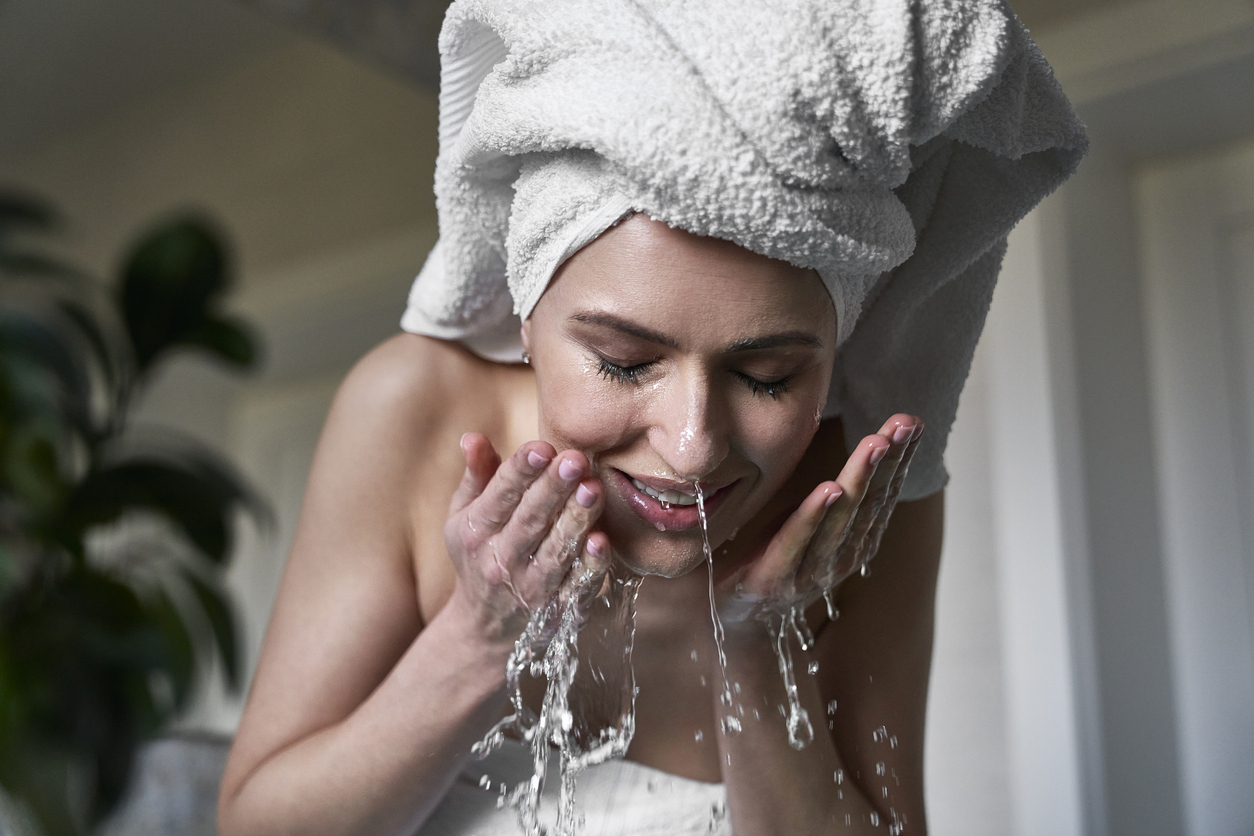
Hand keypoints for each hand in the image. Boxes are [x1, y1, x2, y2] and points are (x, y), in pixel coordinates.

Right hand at [443, 433, 610, 647]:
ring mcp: (530, 588)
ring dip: (575, 520)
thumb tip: (471, 436)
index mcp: (477, 531)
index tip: (541, 447)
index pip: (500, 495)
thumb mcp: (465, 516)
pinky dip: (589, 566)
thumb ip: (476, 476)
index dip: (520, 470)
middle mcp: (501, 560)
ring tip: (592, 489)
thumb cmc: (479, 555)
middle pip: (530, 520)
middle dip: (552, 489)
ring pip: (555, 551)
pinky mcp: (557, 609)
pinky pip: (576, 586)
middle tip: (575, 459)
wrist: (485, 627)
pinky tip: (601, 541)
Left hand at [717, 414, 922, 622]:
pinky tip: (829, 489)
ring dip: (859, 479)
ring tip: (875, 445)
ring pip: (840, 520)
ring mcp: (808, 571)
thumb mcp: (810, 522)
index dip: (898, 459)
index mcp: (853, 542)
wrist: (733, 619)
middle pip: (869, 503)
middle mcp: (839, 557)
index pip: (882, 495)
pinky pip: (795, 542)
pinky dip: (813, 516)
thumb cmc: (773, 557)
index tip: (912, 423)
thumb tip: (860, 447)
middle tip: (904, 425)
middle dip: (889, 461)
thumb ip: (837, 497)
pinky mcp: (773, 579)